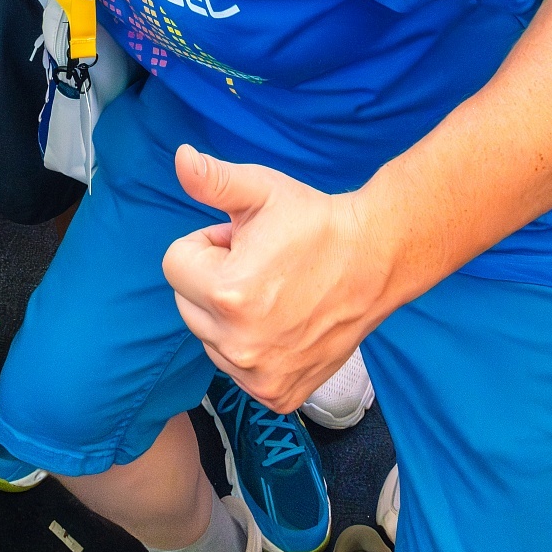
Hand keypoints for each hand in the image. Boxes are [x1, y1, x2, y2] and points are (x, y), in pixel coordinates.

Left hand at [161, 145, 392, 412]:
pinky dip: (251, 348)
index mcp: (227, 294)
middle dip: (213, 279)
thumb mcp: (261, 190)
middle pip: (187, 303)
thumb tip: (181, 157)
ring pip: (209, 338)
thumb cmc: (315, 223)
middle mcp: (239, 345)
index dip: (207, 244)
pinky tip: (283, 324)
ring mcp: (260, 376)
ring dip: (229, 316)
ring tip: (274, 292)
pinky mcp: (279, 394)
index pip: (174, 264)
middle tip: (259, 265)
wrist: (376, 261)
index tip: (243, 241)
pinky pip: (238, 370)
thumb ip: (213, 180)